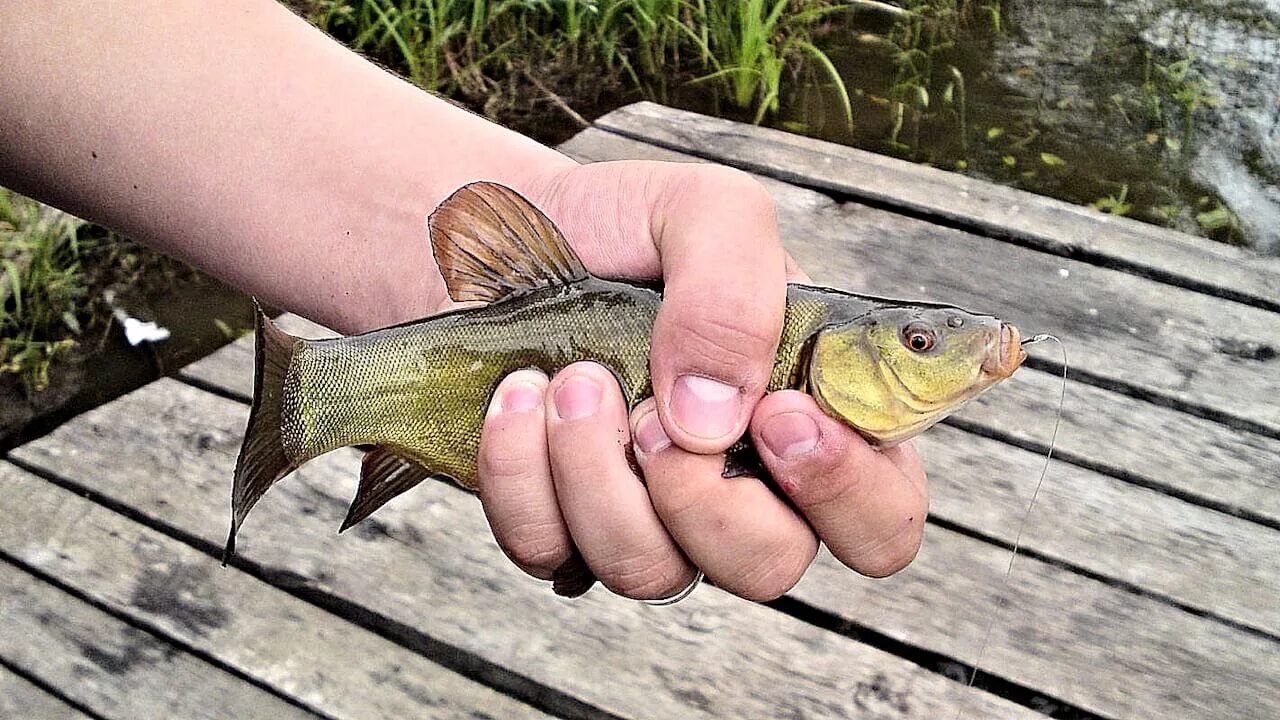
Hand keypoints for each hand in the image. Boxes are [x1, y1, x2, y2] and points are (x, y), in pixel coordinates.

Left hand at [477, 160, 928, 599]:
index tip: (775, 413)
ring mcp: (648, 516)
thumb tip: (714, 420)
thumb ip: (737, 291)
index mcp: (810, 415)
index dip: (846, 491)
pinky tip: (519, 396)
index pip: (882, 515)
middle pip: (770, 569)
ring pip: (650, 572)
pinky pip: (549, 549)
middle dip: (703, 500)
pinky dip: (522, 471)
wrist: (504, 234)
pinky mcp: (560, 525)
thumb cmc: (624, 227)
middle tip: (653, 415)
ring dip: (597, 473)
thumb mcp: (705, 211)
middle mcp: (740, 484)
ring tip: (573, 380)